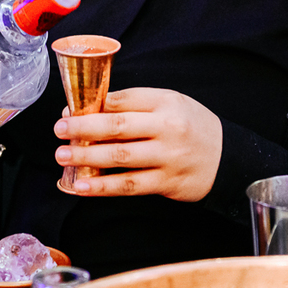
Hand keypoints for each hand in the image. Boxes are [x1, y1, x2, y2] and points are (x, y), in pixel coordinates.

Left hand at [53, 87, 222, 202]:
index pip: (122, 101)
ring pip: (121, 158)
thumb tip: (91, 108)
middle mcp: (167, 129)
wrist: (228, 158)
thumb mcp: (170, 103)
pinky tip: (82, 186)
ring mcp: (167, 158)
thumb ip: (134, 104)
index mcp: (165, 103)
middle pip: (118, 127)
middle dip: (83, 128)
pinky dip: (103, 186)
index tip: (67, 111)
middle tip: (59, 130)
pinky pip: (130, 186)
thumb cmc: (191, 126)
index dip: (91, 106)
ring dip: (87, 157)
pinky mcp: (167, 183)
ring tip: (63, 157)